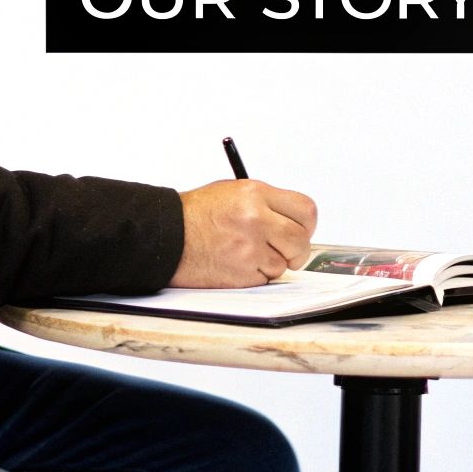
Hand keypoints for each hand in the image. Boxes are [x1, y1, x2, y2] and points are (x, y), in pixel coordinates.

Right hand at [168, 180, 317, 287]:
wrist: (165, 235)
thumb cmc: (196, 214)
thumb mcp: (233, 192)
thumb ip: (267, 204)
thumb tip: (295, 221)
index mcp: (256, 193)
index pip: (306, 210)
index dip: (306, 223)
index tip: (301, 229)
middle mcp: (256, 219)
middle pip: (301, 240)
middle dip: (297, 250)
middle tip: (286, 251)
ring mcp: (249, 248)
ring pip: (283, 264)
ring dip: (271, 263)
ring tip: (246, 253)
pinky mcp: (241, 273)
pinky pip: (265, 279)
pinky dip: (255, 275)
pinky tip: (236, 263)